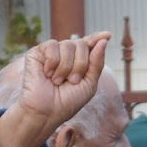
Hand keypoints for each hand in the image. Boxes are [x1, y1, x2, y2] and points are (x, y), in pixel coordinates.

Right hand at [0, 32, 111, 146]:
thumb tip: (104, 40)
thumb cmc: (68, 102)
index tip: (108, 35)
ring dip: (66, 67)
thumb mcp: (90, 84)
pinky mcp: (38, 52)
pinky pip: (52, 46)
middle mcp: (66, 55)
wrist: (47, 111)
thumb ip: (97, 63)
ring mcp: (52, 53)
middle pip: (81, 44)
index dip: (97, 38)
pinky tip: (47, 74)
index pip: (89, 44)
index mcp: (79, 62)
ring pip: (68, 44)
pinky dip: (53, 62)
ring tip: (58, 81)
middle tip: (72, 81)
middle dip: (80, 64)